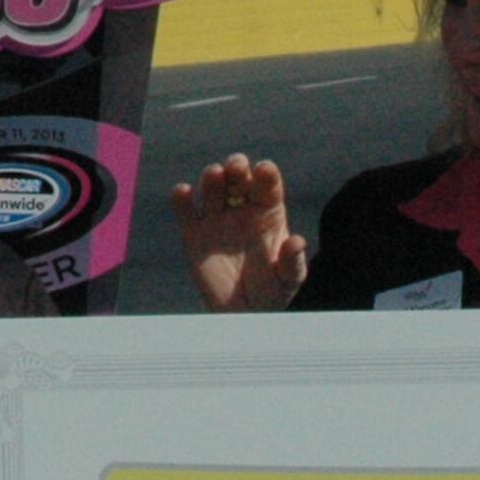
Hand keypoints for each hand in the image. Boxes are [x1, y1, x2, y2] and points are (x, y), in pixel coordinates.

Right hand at [172, 152, 309, 310]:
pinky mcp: (194, 233)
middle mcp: (242, 209)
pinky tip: (183, 192)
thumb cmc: (272, 292)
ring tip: (215, 175)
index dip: (266, 175)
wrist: (244, 313)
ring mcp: (217, 218)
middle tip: (237, 166)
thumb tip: (297, 242)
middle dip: (237, 167)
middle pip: (239, 179)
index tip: (265, 170)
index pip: (268, 187)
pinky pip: (186, 211)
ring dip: (212, 178)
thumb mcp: (288, 280)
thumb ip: (292, 261)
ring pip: (213, 189)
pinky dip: (181, 199)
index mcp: (269, 212)